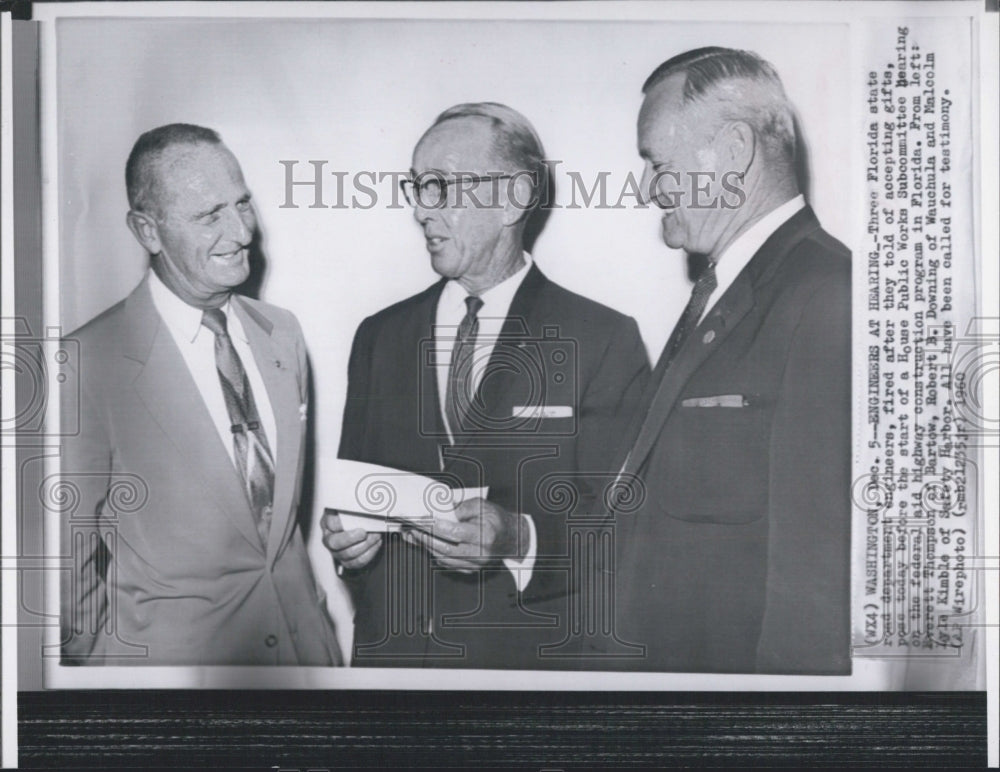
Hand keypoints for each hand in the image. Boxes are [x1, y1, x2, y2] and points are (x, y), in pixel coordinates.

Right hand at [320, 511, 381, 569]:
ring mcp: (337, 552)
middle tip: (363, 532)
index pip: (330, 523)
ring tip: (376, 536)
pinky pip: (357, 562)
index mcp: (327, 523)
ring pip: (348, 554)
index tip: (352, 519)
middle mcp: (329, 539)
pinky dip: (369, 553)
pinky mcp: (347, 561)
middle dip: (351, 538)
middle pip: (335, 543)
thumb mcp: (351, 506)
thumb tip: (359, 504)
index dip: (340, 523)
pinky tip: (376, 544)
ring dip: (365, 545)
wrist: (362, 525)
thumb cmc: (354, 514)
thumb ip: (352, 506)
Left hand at [405, 497, 526, 571]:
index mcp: (485, 535)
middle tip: (412, 527)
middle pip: (446, 549)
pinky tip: (425, 543)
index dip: (436, 527)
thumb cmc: (495, 519)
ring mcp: (475, 564)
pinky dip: (434, 553)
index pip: (455, 533)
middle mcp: (480, 553)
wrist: (510, 537)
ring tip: (414, 534)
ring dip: (426, 546)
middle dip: (426, 538)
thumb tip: (439, 509)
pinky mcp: (470, 569)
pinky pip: (447, 564)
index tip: (422, 519)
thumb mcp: (482, 505)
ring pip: (443, 558)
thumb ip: (460, 507)